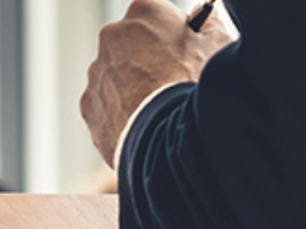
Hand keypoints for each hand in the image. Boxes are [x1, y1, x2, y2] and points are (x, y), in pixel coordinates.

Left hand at [81, 0, 234, 165]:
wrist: (168, 138)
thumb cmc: (195, 86)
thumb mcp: (218, 45)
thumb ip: (208, 25)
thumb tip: (204, 20)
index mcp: (143, 11)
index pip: (156, 12)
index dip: (172, 30)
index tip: (184, 46)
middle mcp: (112, 36)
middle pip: (133, 43)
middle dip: (149, 57)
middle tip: (172, 80)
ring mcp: (96, 72)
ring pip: (116, 75)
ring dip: (133, 86)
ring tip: (158, 107)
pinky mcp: (88, 105)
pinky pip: (105, 104)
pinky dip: (120, 112)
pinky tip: (142, 123)